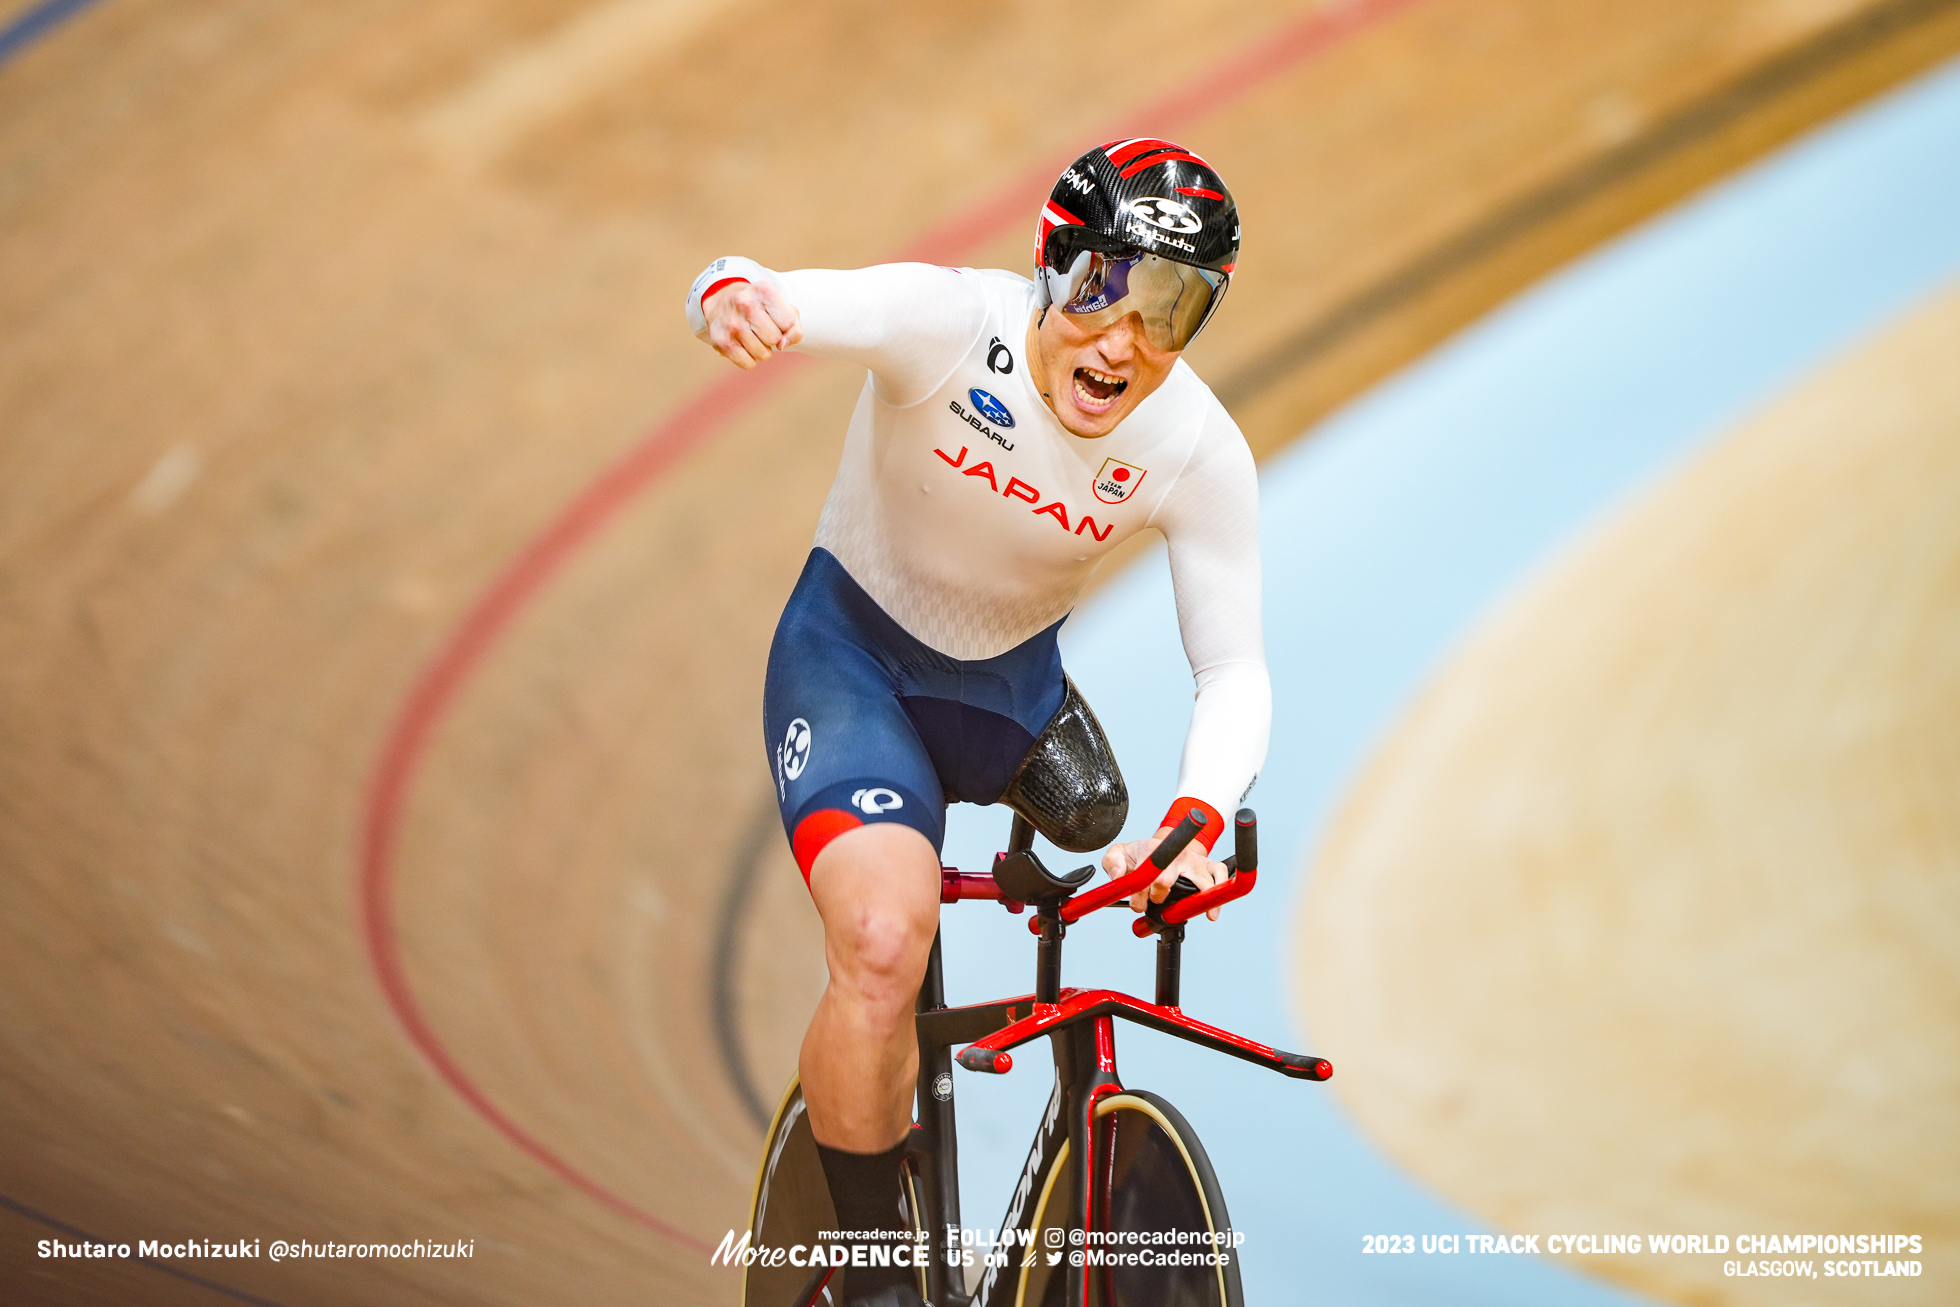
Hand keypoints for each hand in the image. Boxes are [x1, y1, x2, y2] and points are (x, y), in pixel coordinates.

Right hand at [702, 278, 801, 367]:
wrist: (720, 304)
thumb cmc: (760, 309)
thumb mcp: (781, 308)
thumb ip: (794, 328)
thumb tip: (782, 346)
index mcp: (764, 291)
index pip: (789, 322)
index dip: (786, 326)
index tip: (776, 319)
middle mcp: (745, 304)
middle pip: (775, 339)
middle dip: (773, 339)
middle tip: (763, 329)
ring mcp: (731, 323)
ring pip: (763, 354)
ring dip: (763, 350)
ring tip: (753, 336)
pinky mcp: (721, 341)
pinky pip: (749, 364)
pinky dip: (750, 359)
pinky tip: (743, 345)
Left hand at [1101, 827, 1227, 921]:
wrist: (1165, 845)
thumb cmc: (1142, 853)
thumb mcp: (1120, 853)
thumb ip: (1112, 862)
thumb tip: (1118, 876)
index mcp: (1152, 849)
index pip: (1147, 874)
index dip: (1141, 894)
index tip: (1138, 904)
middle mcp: (1175, 853)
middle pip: (1168, 879)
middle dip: (1158, 898)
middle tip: (1154, 903)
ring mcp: (1193, 859)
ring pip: (1199, 880)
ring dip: (1192, 901)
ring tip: (1192, 913)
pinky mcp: (1208, 864)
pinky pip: (1219, 874)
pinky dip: (1219, 892)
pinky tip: (1212, 910)